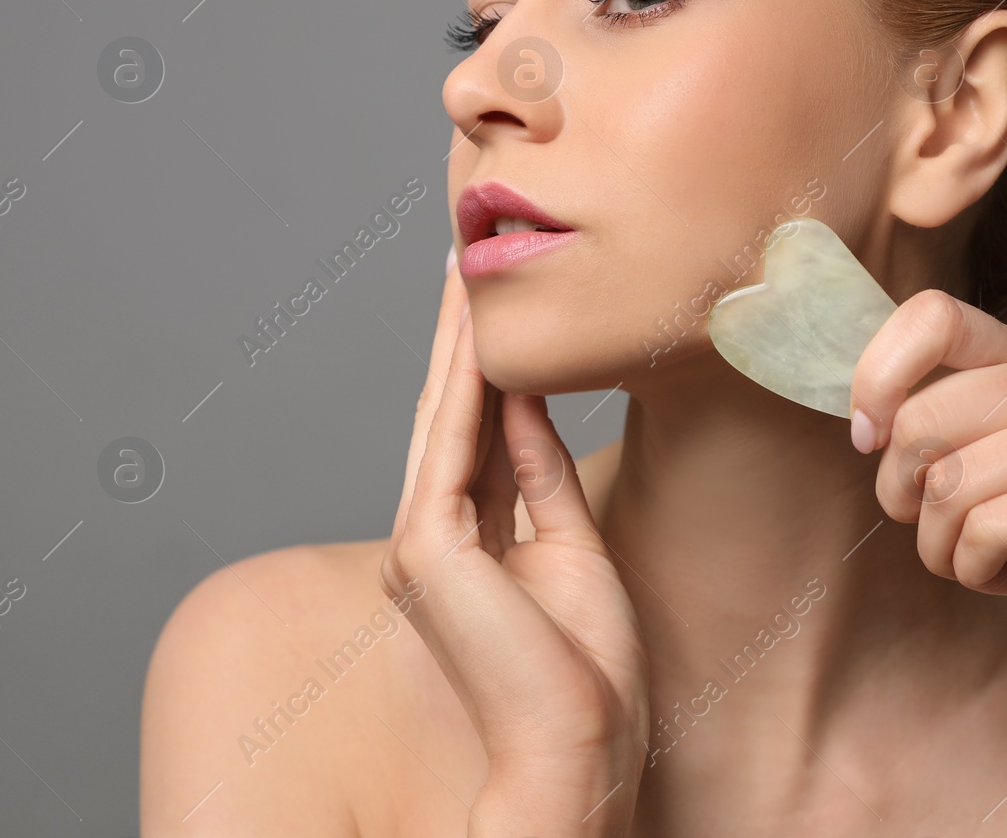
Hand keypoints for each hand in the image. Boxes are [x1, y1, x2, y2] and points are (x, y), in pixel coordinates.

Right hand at [382, 249, 648, 824]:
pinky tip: (477, 332)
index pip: (475, 431)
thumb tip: (527, 402)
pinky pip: (454, 445)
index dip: (484, 365)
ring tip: (464, 272)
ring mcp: (422, 543)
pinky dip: (466, 385)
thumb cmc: (584, 670)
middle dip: (458, 336)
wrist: (579, 746)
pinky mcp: (428, 548)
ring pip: (445, 418)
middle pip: (451, 414)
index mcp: (467, 543)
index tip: (491, 303)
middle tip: (464, 258)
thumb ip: (538, 474)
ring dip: (456, 342)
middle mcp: (432, 537)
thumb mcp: (570, 546)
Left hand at [848, 290, 1006, 684]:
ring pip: (950, 482)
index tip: (868, 438)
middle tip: (936, 530)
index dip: (877, 378)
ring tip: (980, 561)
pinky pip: (988, 528)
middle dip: (903, 493)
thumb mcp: (985, 468)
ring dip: (941, 546)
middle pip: (922, 416)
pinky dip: (977, 569)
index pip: (934, 317)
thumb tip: (862, 415)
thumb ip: (937, 425)